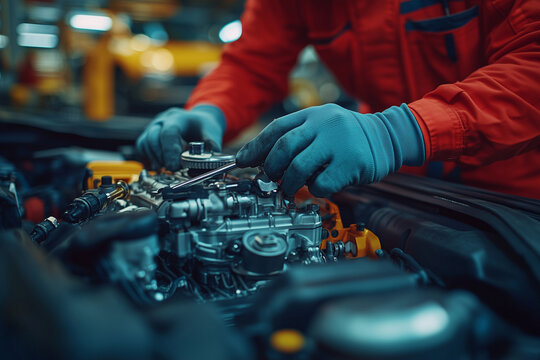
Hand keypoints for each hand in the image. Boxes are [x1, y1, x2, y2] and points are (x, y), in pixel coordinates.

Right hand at [136, 105, 225, 169]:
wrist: (197, 120)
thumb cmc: (204, 126)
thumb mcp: (213, 134)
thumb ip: (211, 149)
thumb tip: (204, 167)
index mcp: (179, 118)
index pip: (169, 133)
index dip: (170, 151)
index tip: (175, 166)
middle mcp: (163, 120)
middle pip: (153, 137)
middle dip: (162, 157)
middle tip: (173, 169)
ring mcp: (154, 126)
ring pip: (145, 142)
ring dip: (155, 158)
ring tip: (167, 167)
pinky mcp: (148, 134)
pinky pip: (141, 146)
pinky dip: (148, 157)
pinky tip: (159, 165)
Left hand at [236, 103, 424, 196]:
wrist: (387, 137)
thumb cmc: (348, 137)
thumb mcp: (322, 126)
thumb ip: (297, 137)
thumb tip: (264, 160)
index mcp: (312, 115)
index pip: (276, 129)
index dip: (256, 147)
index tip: (242, 161)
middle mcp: (323, 125)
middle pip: (283, 148)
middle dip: (270, 168)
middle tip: (269, 179)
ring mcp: (338, 144)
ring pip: (298, 168)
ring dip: (289, 183)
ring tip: (290, 188)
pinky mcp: (351, 163)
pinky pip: (321, 183)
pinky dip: (314, 190)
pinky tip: (319, 186)